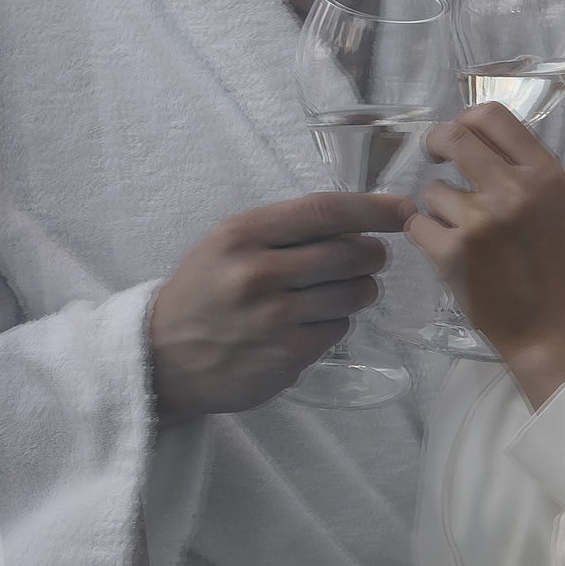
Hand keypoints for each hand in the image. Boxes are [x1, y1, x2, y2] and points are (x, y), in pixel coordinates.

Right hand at [149, 193, 413, 421]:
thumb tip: (365, 217)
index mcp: (242, 235)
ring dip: (358, 290)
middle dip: (372, 254)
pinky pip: (341, 329)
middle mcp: (258, 274)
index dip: (374, 209)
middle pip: (352, 253)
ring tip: (332, 292)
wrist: (160, 357)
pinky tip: (308, 323)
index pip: (326, 211)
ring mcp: (274, 318)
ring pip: (355, 293)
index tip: (404, 210)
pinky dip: (335, 323)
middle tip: (367, 258)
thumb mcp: (230, 244)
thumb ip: (288, 229)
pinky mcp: (287, 355)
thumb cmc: (205, 291)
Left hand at [405, 105, 564, 407]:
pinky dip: (427, 237)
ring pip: (432, 191)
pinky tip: (452, 254)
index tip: (458, 136)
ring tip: (464, 235)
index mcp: (545, 173)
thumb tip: (469, 137)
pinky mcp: (452, 253)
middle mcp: (513, 189)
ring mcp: (480, 221)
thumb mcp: (553, 204)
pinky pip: (418, 225)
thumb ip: (519, 170)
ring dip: (438, 209)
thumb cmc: (554, 267)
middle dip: (435, 144)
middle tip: (434, 157)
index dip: (465, 120)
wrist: (555, 327)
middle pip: (453, 137)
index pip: (492, 116)